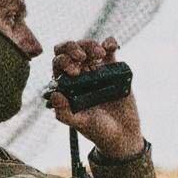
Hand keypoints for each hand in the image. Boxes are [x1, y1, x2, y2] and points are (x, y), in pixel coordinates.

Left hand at [50, 37, 143, 159]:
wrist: (123, 135)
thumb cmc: (98, 130)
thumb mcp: (80, 123)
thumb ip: (64, 113)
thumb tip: (54, 94)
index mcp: (66, 85)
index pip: (58, 64)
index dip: (63, 62)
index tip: (74, 72)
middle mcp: (79, 74)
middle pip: (70, 50)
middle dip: (73, 47)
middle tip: (82, 57)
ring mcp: (96, 70)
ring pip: (87, 47)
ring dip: (90, 45)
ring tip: (99, 54)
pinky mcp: (113, 68)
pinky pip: (109, 49)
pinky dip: (109, 42)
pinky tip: (110, 46)